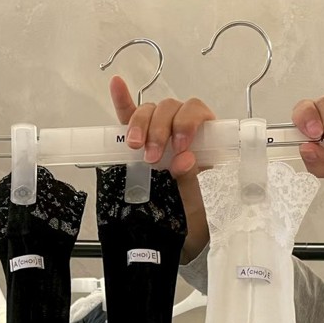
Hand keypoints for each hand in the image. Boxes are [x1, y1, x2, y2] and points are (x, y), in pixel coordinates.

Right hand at [110, 77, 213, 261]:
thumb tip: (184, 159)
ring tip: (135, 147)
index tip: (180, 146)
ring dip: (141, 124)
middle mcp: (184, 131)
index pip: (198, 112)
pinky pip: (131, 116)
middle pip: (171, 109)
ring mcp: (161, 133)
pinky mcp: (141, 141)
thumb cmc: (199, 218)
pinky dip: (123, 102)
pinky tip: (117, 85)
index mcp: (206, 140)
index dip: (188, 122)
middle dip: (160, 129)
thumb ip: (193, 181)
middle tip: (152, 158)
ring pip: (150, 111)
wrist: (185, 238)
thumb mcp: (200, 205)